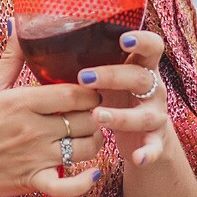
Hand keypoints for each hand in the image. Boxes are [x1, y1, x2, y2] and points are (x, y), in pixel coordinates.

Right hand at [0, 37, 103, 196]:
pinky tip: (92, 174)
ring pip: (85, 148)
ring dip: (93, 142)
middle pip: (85, 119)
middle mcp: (33, 129)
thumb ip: (10, 58)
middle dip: (95, 115)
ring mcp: (35, 157)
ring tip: (88, 135)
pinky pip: (68, 185)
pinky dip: (84, 182)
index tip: (91, 91)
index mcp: (22, 102)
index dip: (91, 92)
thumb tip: (17, 24)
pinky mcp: (33, 181)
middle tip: (92, 113)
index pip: (74, 94)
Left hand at [79, 30, 177, 168]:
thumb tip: (40, 39)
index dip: (142, 41)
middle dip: (113, 76)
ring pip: (145, 115)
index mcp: (141, 67)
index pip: (151, 47)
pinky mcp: (155, 141)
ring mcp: (156, 115)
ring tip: (98, 116)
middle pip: (141, 77)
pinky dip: (149, 153)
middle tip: (84, 78)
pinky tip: (138, 158)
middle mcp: (153, 89)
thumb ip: (87, 60)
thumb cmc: (115, 96)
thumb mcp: (107, 78)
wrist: (141, 135)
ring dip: (123, 116)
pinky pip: (154, 147)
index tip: (123, 39)